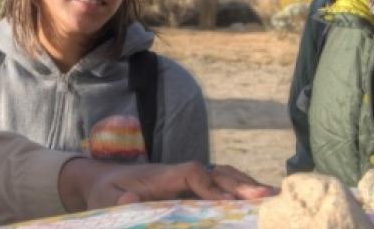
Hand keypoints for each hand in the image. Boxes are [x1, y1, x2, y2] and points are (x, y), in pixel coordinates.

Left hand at [58, 159, 272, 211]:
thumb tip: (132, 200)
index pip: (192, 173)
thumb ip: (118, 201)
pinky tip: (258, 200)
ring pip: (223, 176)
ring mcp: (187, 179)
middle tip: (266, 197)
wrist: (100, 180)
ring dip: (246, 185)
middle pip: (216, 172)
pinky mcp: (190, 188)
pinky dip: (239, 189)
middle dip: (241, 184)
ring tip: (273, 197)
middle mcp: (179, 173)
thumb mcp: (105, 199)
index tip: (227, 203)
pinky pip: (219, 185)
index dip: (211, 186)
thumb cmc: (105, 191)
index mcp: (161, 174)